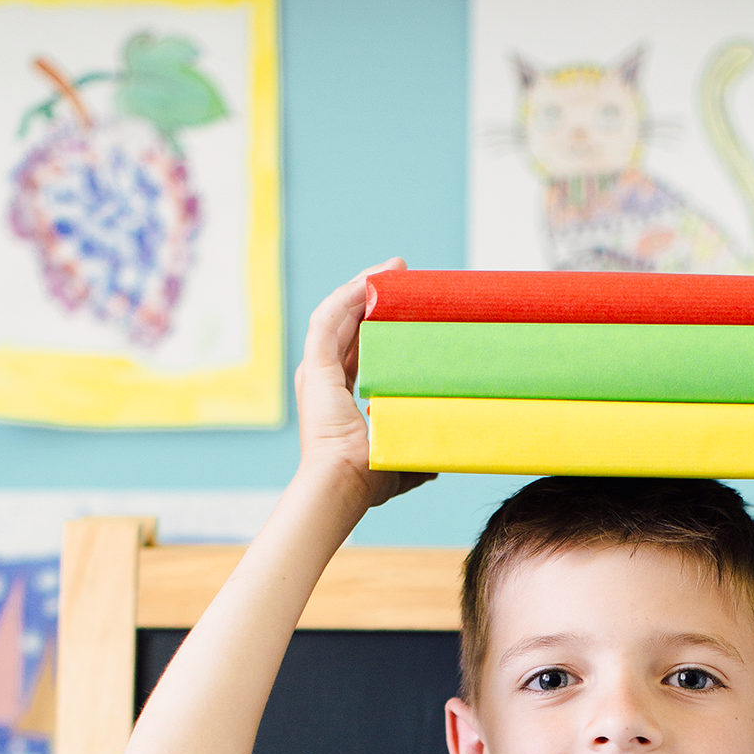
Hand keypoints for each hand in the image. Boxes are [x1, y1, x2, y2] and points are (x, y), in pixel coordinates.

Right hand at [294, 261, 435, 511]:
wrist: (345, 483)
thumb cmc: (369, 480)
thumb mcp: (400, 454)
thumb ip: (416, 452)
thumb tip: (438, 460)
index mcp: (338, 398)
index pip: (358, 350)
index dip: (378, 326)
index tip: (404, 308)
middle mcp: (323, 381)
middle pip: (347, 326)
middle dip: (371, 297)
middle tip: (400, 276)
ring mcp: (316, 372)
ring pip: (337, 316)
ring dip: (360, 288)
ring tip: (390, 270)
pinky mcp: (315, 367)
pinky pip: (328, 319)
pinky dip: (346, 297)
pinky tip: (368, 281)